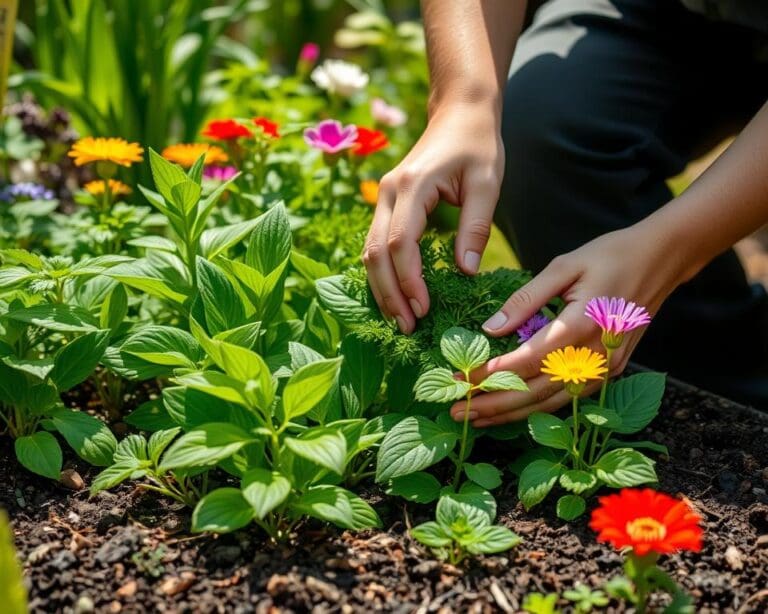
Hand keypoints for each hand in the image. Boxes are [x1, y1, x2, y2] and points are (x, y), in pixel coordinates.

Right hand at [363, 103, 503, 332]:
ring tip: (400, 320)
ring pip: (370, 251)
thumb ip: (476, 227)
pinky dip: (382, 273)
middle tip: (406, 328)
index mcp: (412, 186)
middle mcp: (388, 192)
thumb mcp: (487, 183)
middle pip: (376, 253)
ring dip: (382, 288)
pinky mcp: (387, 204)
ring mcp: (383, 197)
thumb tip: (466, 273)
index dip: (409, 281)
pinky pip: (376, 244)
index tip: (424, 310)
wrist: (459, 112)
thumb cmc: (478, 145)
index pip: (401, 244)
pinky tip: (395, 295)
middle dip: (389, 294)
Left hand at [450, 224, 687, 426]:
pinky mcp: (611, 371)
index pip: (525, 360)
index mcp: (580, 324)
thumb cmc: (610, 255)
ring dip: (512, 413)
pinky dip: (538, 408)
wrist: (661, 260)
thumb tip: (490, 327)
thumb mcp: (563, 265)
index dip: (490, 374)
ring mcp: (606, 368)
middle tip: (454, 411)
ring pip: (552, 402)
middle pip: (535, 391)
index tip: (459, 380)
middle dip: (492, 404)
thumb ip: (526, 299)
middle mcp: (595, 354)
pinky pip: (569, 398)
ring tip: (476, 419)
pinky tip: (512, 411)